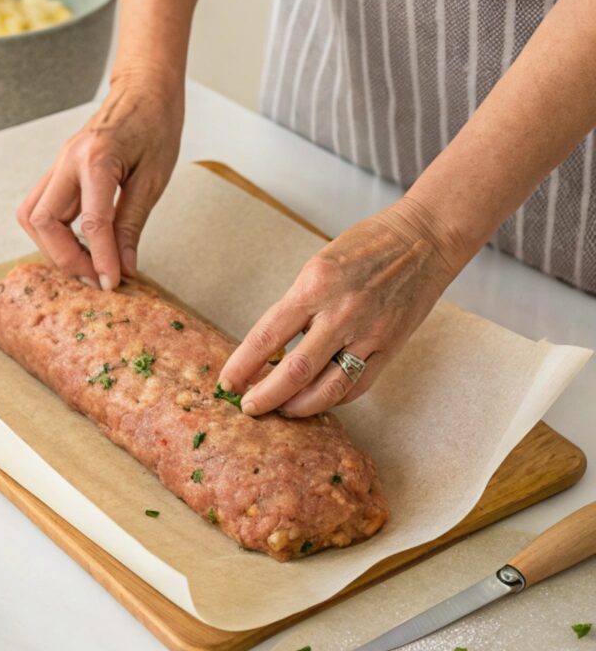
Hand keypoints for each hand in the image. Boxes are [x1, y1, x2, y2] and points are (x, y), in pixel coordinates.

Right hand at [16, 68, 183, 288]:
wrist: (144, 89)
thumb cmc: (156, 126)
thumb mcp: (154, 179)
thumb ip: (132, 224)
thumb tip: (123, 267)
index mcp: (97, 159)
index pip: (90, 222)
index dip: (99, 259)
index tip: (111, 283)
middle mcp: (68, 161)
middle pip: (41, 220)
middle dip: (64, 257)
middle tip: (95, 277)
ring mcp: (58, 164)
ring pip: (32, 215)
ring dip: (51, 247)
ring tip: (86, 263)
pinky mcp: (59, 171)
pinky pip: (41, 208)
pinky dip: (54, 233)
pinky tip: (80, 245)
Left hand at [219, 199, 465, 416]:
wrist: (423, 240)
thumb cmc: (365, 247)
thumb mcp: (317, 266)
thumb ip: (296, 307)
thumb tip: (269, 348)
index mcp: (314, 286)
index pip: (267, 336)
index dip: (242, 365)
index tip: (226, 382)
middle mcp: (341, 313)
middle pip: (294, 371)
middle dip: (265, 396)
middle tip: (249, 407)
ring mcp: (369, 334)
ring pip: (327, 389)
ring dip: (297, 406)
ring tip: (280, 410)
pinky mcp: (390, 348)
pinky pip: (356, 386)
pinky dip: (331, 398)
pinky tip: (314, 399)